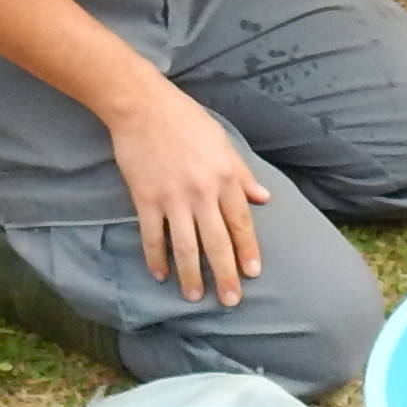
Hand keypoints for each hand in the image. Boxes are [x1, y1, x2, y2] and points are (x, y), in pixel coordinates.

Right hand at [107, 81, 266, 306]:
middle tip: (230, 300)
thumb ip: (242, 174)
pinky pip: (152, 236)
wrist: (142, 105)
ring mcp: (172, 197)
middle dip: (225, 275)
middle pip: (217, 242)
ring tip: (194, 297)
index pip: (241, 223)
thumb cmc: (185, 119)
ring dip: (191, 275)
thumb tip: (264, 198)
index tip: (252, 274)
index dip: (247, 251)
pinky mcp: (145, 198)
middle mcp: (202, 192)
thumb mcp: (222, 142)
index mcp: (224, 177)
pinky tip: (160, 275)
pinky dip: (155, 258)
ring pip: (185, 246)